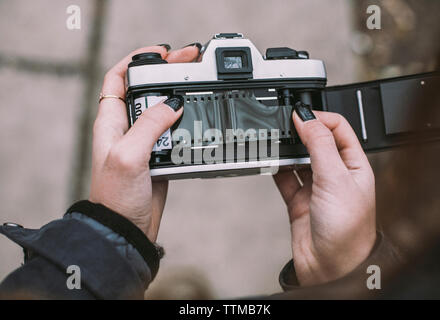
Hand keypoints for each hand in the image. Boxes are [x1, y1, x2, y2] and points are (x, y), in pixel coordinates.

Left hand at [89, 44, 199, 241]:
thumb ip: (150, 125)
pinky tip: (197, 119)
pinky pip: (174, 133)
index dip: (136, 60)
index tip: (161, 53)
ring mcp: (144, 143)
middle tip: (190, 63)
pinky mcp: (159, 157)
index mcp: (111, 122)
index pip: (118, 79)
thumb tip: (172, 102)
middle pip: (146, 90)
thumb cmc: (117, 197)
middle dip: (167, 73)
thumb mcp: (129, 155)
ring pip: (162, 110)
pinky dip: (186, 123)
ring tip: (197, 87)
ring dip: (179, 98)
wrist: (127, 228)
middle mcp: (126, 129)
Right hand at [274, 109, 375, 285]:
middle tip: (284, 127)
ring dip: (286, 151)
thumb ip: (319, 145)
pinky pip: (284, 178)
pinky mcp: (298, 200)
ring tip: (275, 144)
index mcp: (354, 165)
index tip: (300, 115)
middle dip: (300, 133)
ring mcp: (315, 187)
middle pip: (316, 142)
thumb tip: (306, 117)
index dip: (320, 118)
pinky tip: (270, 162)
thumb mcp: (336, 178)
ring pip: (298, 159)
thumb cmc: (347, 230)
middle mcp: (335, 174)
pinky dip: (276, 169)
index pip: (338, 129)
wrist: (330, 268)